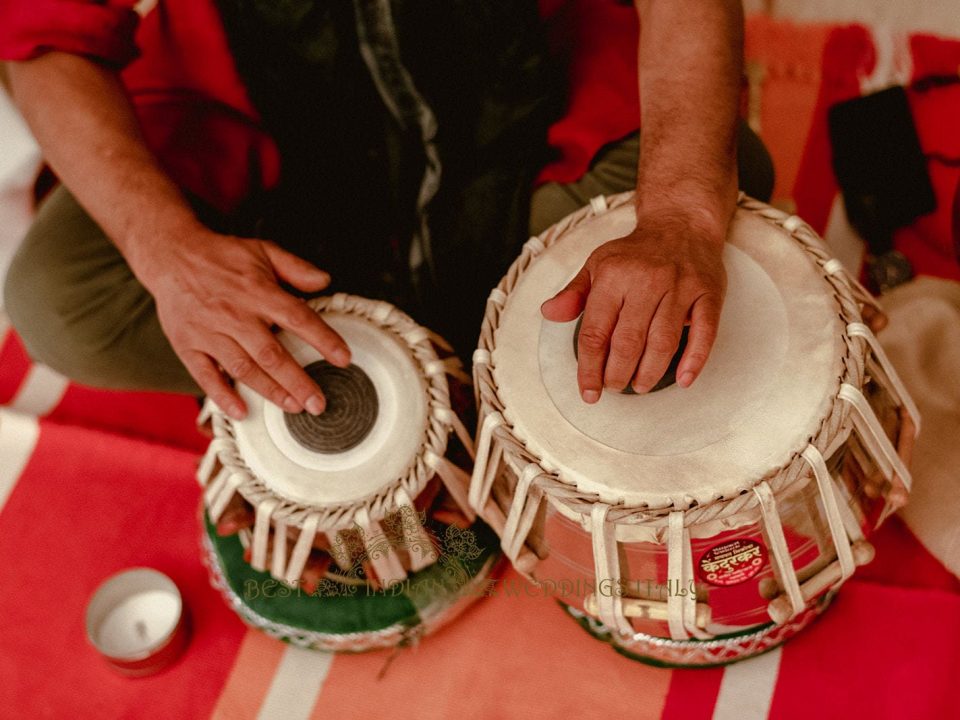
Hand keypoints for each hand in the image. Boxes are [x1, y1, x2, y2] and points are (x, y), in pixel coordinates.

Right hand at [139, 227, 350, 419]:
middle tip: (319, 403)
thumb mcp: (262, 250)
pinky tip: (242, 412)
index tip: (344, 359)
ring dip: (270, 391)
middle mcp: (235, 315)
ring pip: (244, 369)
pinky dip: (223, 396)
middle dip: (299, 381)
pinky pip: (205, 376)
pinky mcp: (188, 345)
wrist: (171, 255)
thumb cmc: (222, 256)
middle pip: (272, 354)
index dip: (323, 339)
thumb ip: (295, 267)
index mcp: (258, 292)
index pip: (298, 318)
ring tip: (294, 407)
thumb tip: (325, 281)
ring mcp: (209, 332)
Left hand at [541, 211, 726, 402]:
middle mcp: (647, 281)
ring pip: (663, 342)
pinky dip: (694, 360)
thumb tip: (549, 312)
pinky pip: (705, 333)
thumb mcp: (596, 264)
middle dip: (618, 374)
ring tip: (639, 385)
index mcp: (614, 276)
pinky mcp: (708, 294)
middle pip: (628, 342)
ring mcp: (680, 288)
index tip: (588, 390)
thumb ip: (573, 293)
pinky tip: (683, 379)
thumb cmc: (636, 252)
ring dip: (649, 372)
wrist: (681, 222)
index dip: (589, 367)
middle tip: (614, 387)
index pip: (596, 332)